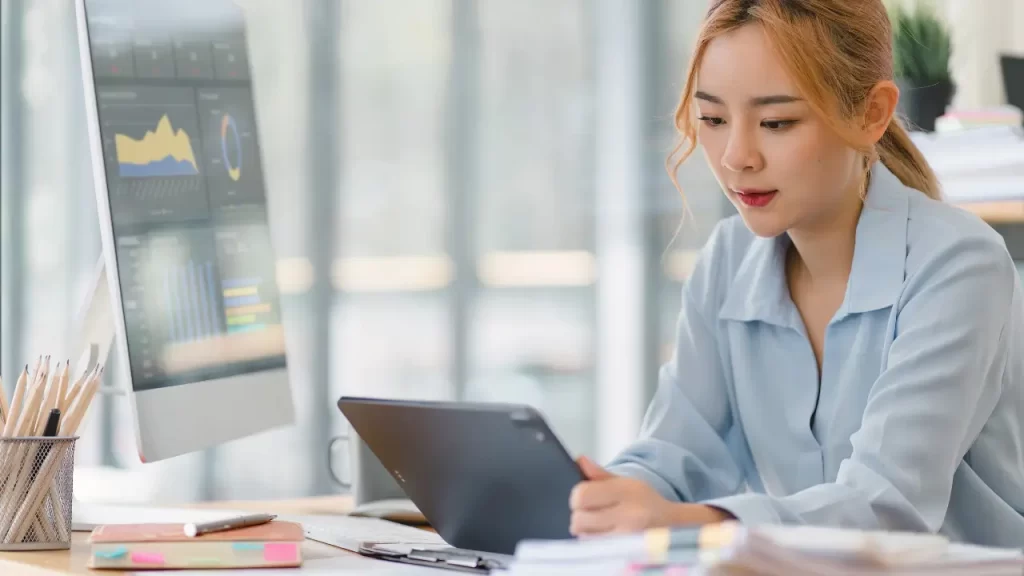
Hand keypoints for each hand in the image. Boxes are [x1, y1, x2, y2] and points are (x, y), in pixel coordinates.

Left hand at [569, 456, 733, 535]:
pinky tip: (606, 536)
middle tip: (593, 513)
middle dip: (580, 516)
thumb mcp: (627, 483)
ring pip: (583, 536)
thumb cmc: (646, 504)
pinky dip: (594, 542)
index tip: (583, 498)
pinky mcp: (625, 553)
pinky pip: (594, 548)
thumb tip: (579, 460)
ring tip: (602, 525)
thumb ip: (600, 475)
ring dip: (587, 531)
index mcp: (627, 492)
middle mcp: (628, 516)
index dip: (577, 497)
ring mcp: (627, 539)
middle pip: (578, 519)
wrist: (674, 527)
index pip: (581, 495)